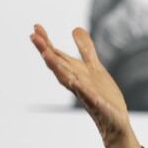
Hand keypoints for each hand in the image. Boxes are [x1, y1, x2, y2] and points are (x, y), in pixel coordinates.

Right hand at [30, 24, 134, 147]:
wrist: (114, 120)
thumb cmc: (103, 95)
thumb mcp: (94, 68)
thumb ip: (85, 50)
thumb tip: (75, 28)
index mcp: (75, 73)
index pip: (57, 56)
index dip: (46, 42)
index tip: (35, 26)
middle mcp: (76, 83)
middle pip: (58, 66)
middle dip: (46, 51)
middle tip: (33, 36)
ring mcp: (86, 94)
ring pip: (68, 81)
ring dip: (57, 68)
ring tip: (47, 54)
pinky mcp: (99, 106)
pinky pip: (90, 98)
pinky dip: (84, 91)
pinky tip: (78, 82)